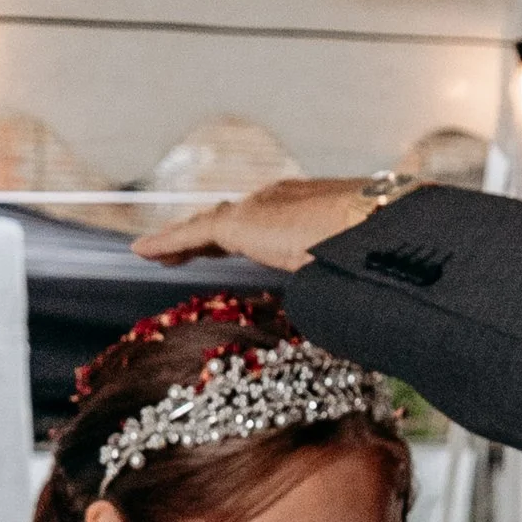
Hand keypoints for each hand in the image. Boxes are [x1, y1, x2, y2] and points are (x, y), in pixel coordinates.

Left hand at [135, 177, 379, 273]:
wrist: (380, 233)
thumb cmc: (379, 260)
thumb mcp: (355, 277)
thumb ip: (339, 290)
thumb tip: (347, 321)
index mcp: (312, 210)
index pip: (267, 224)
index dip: (246, 236)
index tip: (230, 248)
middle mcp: (283, 200)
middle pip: (232, 220)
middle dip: (204, 237)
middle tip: (181, 251)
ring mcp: (261, 206)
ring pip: (209, 225)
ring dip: (180, 240)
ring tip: (152, 252)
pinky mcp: (241, 221)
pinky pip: (194, 232)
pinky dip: (167, 241)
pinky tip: (142, 251)